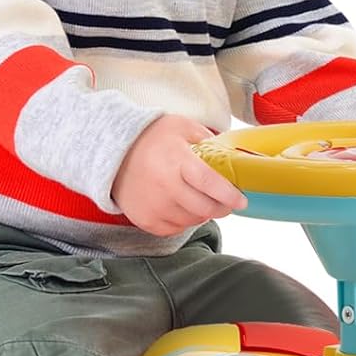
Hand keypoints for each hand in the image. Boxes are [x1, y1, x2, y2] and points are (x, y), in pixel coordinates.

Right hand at [111, 115, 246, 235]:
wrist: (113, 151)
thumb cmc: (152, 138)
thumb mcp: (182, 127)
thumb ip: (209, 140)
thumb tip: (233, 157)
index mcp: (177, 161)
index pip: (209, 183)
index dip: (229, 195)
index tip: (242, 200)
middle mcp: (164, 186)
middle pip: (205, 208)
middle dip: (222, 207)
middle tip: (226, 201)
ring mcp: (154, 206)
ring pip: (192, 221)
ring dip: (203, 213)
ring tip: (200, 199)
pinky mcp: (145, 220)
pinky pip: (175, 229)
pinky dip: (184, 221)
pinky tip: (182, 206)